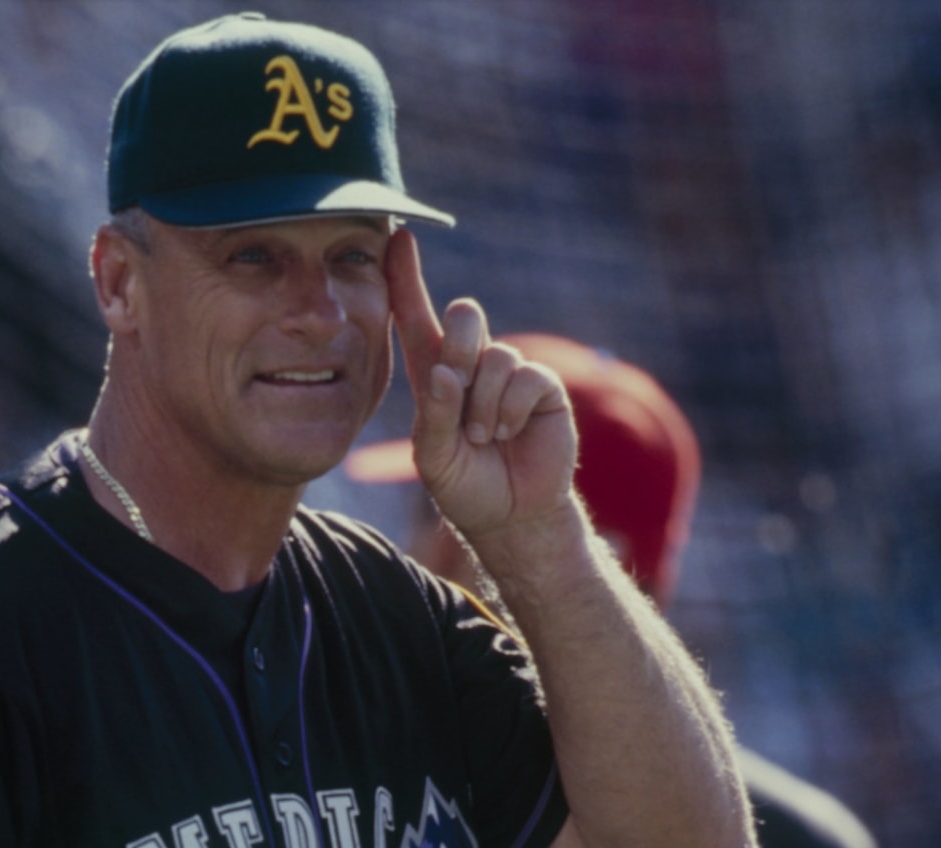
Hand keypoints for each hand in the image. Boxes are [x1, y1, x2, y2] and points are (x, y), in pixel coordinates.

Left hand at [385, 228, 575, 539]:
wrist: (511, 516)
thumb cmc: (465, 485)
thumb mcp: (434, 459)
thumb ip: (432, 416)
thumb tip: (445, 372)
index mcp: (435, 375)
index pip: (416, 318)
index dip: (407, 279)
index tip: (396, 238)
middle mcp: (472, 365)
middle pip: (463, 316)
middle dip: (458, 351)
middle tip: (456, 392)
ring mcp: (510, 373)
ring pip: (495, 355)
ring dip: (485, 404)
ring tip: (484, 438)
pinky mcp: (544, 387)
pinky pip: (527, 376)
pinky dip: (512, 410)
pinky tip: (509, 434)